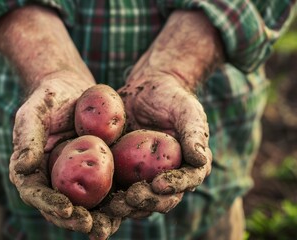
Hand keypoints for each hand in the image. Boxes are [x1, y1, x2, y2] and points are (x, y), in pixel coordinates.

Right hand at [8, 71, 120, 238]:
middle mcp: (52, 181)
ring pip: (84, 206)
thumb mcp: (34, 114)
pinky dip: (114, 202)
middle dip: (76, 221)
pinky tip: (128, 208)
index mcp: (31, 171)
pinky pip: (104, 191)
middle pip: (61, 208)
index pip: (36, 194)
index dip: (50, 205)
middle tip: (93, 227)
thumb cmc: (48, 99)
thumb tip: (21, 168)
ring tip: (110, 226)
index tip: (67, 210)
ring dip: (97, 219)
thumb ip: (27, 140)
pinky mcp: (96, 173)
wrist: (72, 88)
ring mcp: (74, 179)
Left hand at [105, 73, 211, 216]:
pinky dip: (106, 197)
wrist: (145, 89)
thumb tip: (200, 159)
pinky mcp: (122, 174)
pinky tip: (96, 200)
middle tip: (131, 198)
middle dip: (147, 202)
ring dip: (126, 207)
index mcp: (188, 167)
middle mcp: (168, 178)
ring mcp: (143, 178)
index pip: (185, 182)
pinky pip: (115, 189)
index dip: (174, 186)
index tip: (158, 184)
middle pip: (161, 199)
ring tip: (112, 204)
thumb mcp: (187, 110)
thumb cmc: (172, 97)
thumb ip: (194, 133)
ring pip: (138, 201)